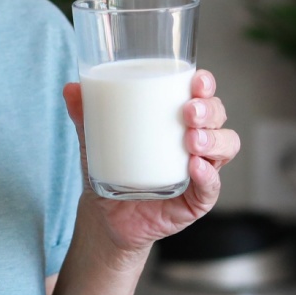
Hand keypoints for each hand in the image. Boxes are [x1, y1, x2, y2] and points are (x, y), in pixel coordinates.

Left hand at [62, 69, 240, 259]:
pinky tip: (195, 168)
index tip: (197, 80)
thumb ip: (84, 114)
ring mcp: (200, 171)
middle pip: (218, 118)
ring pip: (225, 148)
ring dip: (212, 140)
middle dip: (209, 110)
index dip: (206, 85)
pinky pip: (212, 188)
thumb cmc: (111, 167)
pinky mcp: (196, 201)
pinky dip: (208, 177)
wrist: (105, 214)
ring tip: (191, 140)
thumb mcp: (96, 139)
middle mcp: (195, 142)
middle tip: (188, 111)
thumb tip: (70, 88)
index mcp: (177, 120)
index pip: (202, 95)